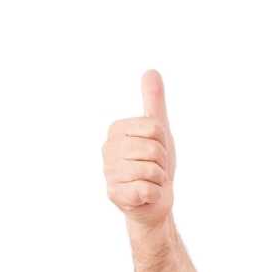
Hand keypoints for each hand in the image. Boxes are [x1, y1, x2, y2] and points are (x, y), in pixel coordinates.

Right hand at [104, 70, 174, 228]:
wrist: (154, 200)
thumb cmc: (155, 164)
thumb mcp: (158, 130)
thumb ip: (153, 102)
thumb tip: (151, 71)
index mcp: (116, 130)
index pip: (155, 128)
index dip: (163, 142)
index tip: (156, 150)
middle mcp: (108, 149)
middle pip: (153, 149)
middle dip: (162, 162)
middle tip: (154, 168)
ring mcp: (109, 172)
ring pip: (151, 170)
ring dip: (158, 179)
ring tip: (150, 181)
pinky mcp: (114, 194)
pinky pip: (146, 190)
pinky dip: (154, 194)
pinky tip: (145, 195)